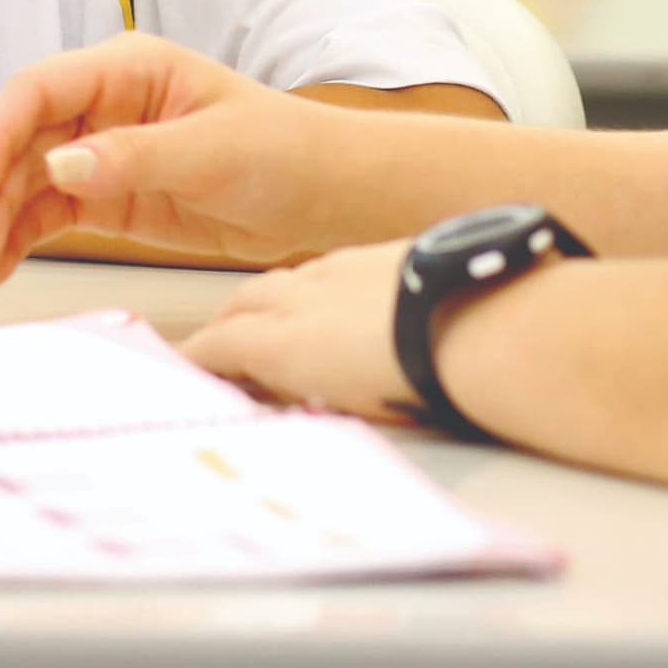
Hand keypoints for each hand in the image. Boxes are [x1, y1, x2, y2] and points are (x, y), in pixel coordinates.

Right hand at [0, 35, 386, 285]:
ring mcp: (103, 153)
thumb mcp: (212, 150)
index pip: (39, 91)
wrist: (324, 195)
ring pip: (27, 183)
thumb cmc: (284, 150)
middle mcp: (105, 106)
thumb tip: (62, 165)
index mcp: (128, 70)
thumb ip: (134, 156)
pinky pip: (49, 214)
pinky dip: (20, 239)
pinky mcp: (110, 197)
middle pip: (23, 142)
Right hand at [179, 240, 419, 420]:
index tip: (182, 367)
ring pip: (286, 281)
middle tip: (212, 340)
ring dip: (268, 299)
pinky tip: (334, 298)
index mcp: (284, 343)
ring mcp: (346, 270)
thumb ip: (311, 396)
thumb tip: (292, 394)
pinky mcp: (385, 256)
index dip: (197, 358)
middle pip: (244, 303)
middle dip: (223, 322)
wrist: (485, 323)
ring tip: (266, 317)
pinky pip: (332, 269)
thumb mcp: (349, 410)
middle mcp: (305, 298)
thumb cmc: (420, 379)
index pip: (220, 346)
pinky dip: (316, 286)